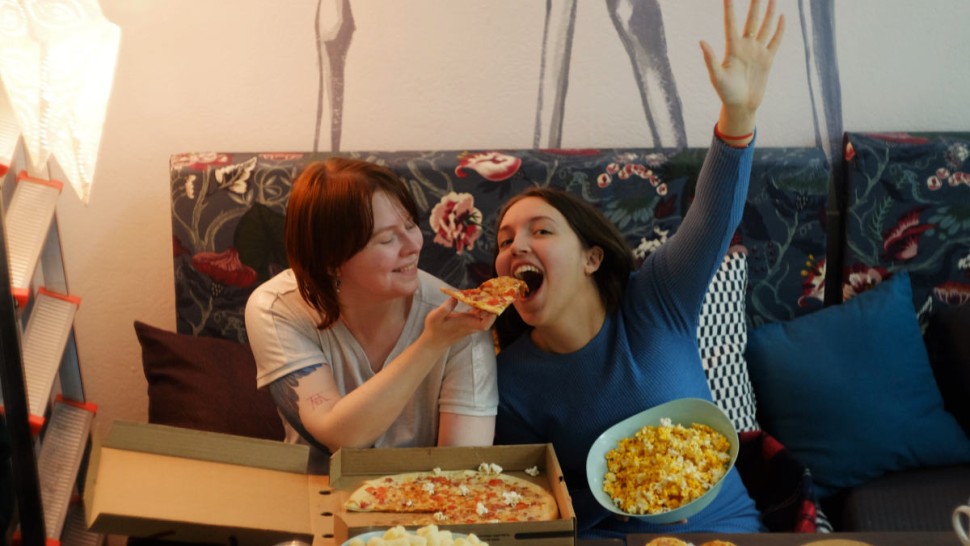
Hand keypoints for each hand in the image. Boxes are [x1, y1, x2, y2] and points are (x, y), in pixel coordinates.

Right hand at [421, 298, 495, 350]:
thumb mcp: (435, 317)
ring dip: (485, 306)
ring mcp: (470, 325)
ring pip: (484, 317)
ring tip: (485, 293)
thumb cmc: (434, 330)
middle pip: (487, 319)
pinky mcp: (468, 323)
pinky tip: (477, 299)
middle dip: (491, 307)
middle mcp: (470, 325)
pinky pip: (478, 316)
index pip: (483, 325)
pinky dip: (480, 308)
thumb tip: (455, 297)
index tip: (491, 305)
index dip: (490, 317)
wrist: (434, 342)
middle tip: (490, 293)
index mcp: (465, 324)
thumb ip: (445, 308)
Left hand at [700, 0, 784, 137]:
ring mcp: (757, 51)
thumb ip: (710, 59)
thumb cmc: (726, 93)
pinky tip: (782, 17)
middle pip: (751, 20)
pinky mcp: (768, 59)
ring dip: (768, 12)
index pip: (731, 23)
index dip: (730, 9)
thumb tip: (701, 41)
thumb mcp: (716, 77)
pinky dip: (780, 29)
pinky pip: (775, 41)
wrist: (741, 106)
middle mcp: (746, 46)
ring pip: (765, 27)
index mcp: (732, 48)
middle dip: (755, 5)